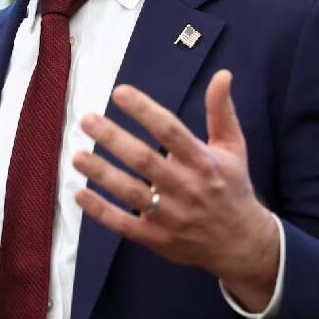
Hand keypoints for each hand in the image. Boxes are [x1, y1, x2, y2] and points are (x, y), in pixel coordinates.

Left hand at [71, 70, 279, 310]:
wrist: (242, 244)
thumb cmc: (231, 188)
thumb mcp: (233, 148)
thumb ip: (221, 112)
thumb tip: (222, 74)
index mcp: (204, 162)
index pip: (171, 131)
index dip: (144, 111)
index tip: (119, 92)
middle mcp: (186, 188)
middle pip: (144, 160)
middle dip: (113, 138)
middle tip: (87, 120)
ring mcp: (171, 216)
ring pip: (131, 192)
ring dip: (101, 173)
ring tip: (77, 156)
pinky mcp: (157, 238)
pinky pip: (124, 224)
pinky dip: (101, 211)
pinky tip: (80, 194)